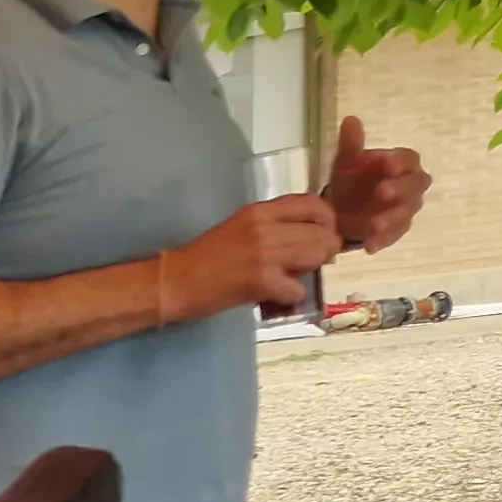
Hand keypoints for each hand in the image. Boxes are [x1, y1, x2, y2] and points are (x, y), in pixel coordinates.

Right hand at [167, 195, 339, 321]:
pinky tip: (275, 296)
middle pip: (322, 233)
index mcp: (260, 211)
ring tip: (293, 278)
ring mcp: (264, 254)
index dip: (328, 221)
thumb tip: (309, 239)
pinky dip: (291, 297)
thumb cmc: (203, 258)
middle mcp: (265, 227)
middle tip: (309, 264)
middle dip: (324, 251)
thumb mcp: (239, 228)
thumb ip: (272, 227)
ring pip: (316, 257)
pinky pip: (298, 289)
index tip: (323, 234)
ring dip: (311, 271)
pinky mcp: (261, 281)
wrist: (173, 282)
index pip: (314, 204)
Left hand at [323, 116, 430, 253]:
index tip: (385, 164)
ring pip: (405, 213)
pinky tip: (369, 246)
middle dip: (400, 189)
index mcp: (401, 164)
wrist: (340, 208)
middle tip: (381, 192)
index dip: (399, 162)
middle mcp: (409, 186)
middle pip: (415, 186)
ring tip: (374, 225)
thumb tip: (350, 120)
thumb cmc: (352, 179)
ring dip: (391, 219)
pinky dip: (382, 241)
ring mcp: (404, 209)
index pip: (408, 159)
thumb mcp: (346, 161)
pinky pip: (393, 236)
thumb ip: (351, 143)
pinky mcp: (395, 230)